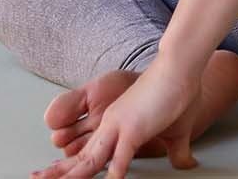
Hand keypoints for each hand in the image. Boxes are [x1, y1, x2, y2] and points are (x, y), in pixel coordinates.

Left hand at [37, 60, 203, 178]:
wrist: (180, 68)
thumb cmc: (179, 95)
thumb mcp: (176, 131)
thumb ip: (177, 150)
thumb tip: (187, 163)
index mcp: (114, 125)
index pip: (87, 152)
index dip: (68, 166)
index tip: (51, 174)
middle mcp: (110, 126)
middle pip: (80, 158)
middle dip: (58, 173)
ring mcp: (118, 127)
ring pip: (90, 160)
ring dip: (73, 176)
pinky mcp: (133, 128)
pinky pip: (120, 156)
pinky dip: (114, 172)